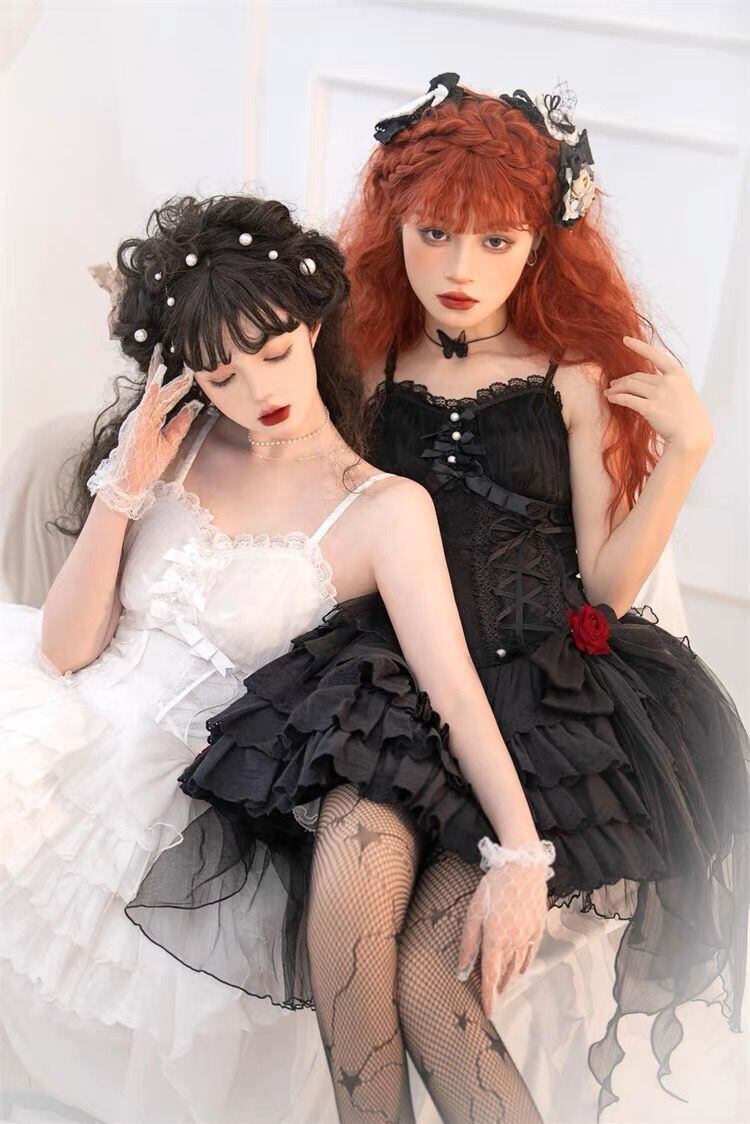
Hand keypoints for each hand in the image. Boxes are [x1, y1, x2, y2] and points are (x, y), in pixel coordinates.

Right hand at [87, 344, 202, 517]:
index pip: (166, 395)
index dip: (178, 383)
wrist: (130, 483)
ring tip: (164, 359)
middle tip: (180, 357)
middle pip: (158, 390)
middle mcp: (144, 415)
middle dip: (169, 374)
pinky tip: (155, 383)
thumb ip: (180, 424)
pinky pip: (144, 409)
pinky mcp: (135, 428)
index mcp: (152, 417)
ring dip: (159, 378)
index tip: (189, 369)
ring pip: (152, 396)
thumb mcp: (170, 442)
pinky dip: (150, 396)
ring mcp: (138, 420)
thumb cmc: (147, 463)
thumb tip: (195, 406)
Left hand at [456, 839, 551, 1018]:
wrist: (523, 867)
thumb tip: (463, 970)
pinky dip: (525, 964)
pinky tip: (521, 969)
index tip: (488, 1013)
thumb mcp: (474, 913)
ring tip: (504, 987)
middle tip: (492, 997)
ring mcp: (528, 937)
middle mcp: (514, 943)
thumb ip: (468, 943)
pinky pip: (531, 954)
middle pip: (504, 972)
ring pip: (518, 965)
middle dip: (497, 986)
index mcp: (495, 940)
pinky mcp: (538, 928)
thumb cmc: (494, 887)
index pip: (490, 977)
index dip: (488, 996)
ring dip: (510, 978)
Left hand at [604, 338, 714, 453]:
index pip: (655, 355)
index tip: (625, 340)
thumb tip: (648, 381)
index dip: (639, 346)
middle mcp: (668, 381)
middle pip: (637, 376)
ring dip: (616, 389)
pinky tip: (611, 398)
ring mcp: (659, 394)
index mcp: (677, 374)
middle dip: (622, 380)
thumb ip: (669, 383)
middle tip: (612, 385)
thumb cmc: (688, 416)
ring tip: (608, 393)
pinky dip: (617, 397)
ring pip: (630, 386)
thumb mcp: (684, 391)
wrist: (692, 435)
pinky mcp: (650, 408)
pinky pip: (627, 399)